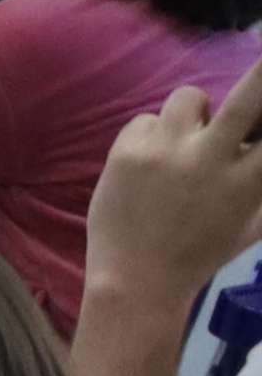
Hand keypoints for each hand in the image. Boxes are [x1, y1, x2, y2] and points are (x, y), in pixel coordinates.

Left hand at [89, 58, 261, 311]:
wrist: (138, 278)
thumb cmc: (201, 252)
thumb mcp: (249, 224)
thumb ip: (261, 186)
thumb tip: (253, 148)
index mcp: (249, 181)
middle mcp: (212, 158)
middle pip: (249, 98)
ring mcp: (167, 150)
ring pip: (189, 97)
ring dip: (195, 113)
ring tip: (187, 142)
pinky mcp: (127, 148)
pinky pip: (147, 120)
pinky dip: (153, 136)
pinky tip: (148, 167)